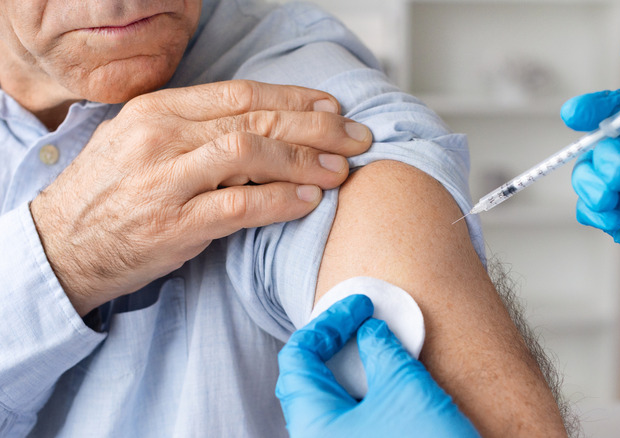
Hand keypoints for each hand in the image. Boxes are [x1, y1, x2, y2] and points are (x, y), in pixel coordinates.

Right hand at [30, 80, 371, 315]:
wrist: (62, 245)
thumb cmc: (111, 193)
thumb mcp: (144, 143)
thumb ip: (196, 129)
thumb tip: (264, 126)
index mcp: (157, 109)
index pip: (240, 94)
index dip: (293, 98)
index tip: (331, 107)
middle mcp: (162, 137)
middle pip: (255, 119)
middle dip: (315, 127)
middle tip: (356, 137)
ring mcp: (166, 180)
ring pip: (250, 154)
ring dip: (304, 160)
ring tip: (341, 169)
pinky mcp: (173, 224)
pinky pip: (240, 206)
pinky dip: (281, 202)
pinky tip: (309, 201)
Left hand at [275, 294, 478, 437]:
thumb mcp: (406, 389)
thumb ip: (382, 351)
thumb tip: (371, 332)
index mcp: (315, 426)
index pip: (298, 359)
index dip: (328, 323)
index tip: (360, 308)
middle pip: (308, 380)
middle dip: (334, 344)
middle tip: (362, 322)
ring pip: (329, 402)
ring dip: (350, 369)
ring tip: (377, 347)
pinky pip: (348, 420)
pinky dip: (362, 393)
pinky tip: (387, 382)